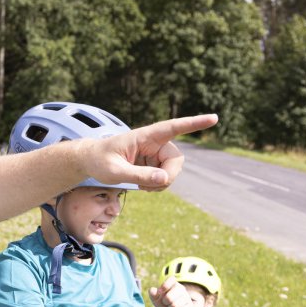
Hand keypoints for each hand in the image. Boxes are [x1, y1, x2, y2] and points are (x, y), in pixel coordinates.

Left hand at [82, 114, 217, 191]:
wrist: (91, 161)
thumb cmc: (99, 161)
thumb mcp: (115, 171)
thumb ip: (138, 175)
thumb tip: (163, 180)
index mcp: (145, 136)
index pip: (173, 127)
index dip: (194, 124)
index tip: (214, 118)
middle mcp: (154, 142)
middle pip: (176, 159)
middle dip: (168, 176)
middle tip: (150, 188)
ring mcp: (155, 153)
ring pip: (172, 171)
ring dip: (161, 184)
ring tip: (141, 187)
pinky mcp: (154, 163)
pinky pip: (165, 177)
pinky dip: (157, 186)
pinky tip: (143, 186)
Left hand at [150, 276, 190, 306]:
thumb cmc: (162, 303)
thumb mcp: (156, 298)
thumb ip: (152, 294)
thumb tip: (152, 290)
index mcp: (173, 283)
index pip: (171, 279)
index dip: (165, 285)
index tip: (160, 291)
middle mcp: (181, 288)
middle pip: (170, 296)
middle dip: (165, 301)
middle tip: (165, 302)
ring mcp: (186, 297)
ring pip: (174, 305)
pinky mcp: (189, 306)